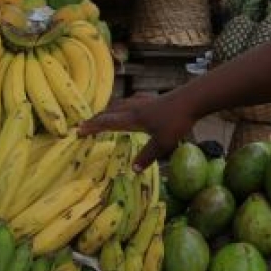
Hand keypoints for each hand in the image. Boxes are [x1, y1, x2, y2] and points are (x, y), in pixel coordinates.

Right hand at [78, 92, 195, 170]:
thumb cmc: (176, 121)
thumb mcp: (162, 143)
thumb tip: (133, 170)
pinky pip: (130, 102)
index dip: (92, 127)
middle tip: (85, 124)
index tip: (78, 130)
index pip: (107, 122)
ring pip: (119, 105)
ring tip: (102, 116)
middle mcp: (133, 109)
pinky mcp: (151, 100)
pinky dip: (122, 106)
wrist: (192, 99)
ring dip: (107, 111)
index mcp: (132, 119)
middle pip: (109, 112)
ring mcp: (142, 102)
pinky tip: (128, 106)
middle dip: (96, 119)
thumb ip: (147, 156)